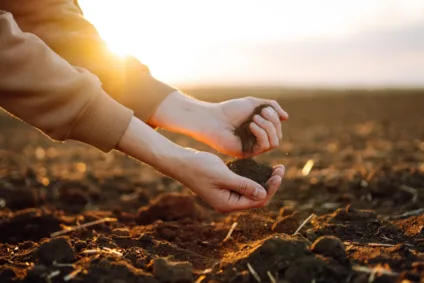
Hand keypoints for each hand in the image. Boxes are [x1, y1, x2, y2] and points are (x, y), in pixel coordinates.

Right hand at [117, 117, 284, 211]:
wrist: (179, 161)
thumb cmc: (199, 168)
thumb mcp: (223, 175)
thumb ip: (243, 185)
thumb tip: (264, 193)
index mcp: (227, 204)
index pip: (257, 200)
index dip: (271, 188)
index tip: (279, 173)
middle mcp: (228, 202)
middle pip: (256, 197)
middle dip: (270, 184)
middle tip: (281, 168)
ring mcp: (225, 194)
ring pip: (251, 190)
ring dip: (263, 180)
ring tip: (275, 167)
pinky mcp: (223, 185)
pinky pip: (243, 184)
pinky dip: (253, 176)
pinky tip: (260, 167)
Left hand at [149, 92, 287, 157]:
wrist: (212, 119)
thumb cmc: (230, 110)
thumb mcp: (254, 103)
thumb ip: (271, 107)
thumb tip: (286, 117)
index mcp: (259, 129)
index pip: (277, 128)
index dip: (275, 118)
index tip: (264, 108)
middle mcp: (257, 140)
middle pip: (278, 136)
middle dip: (273, 123)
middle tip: (261, 113)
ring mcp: (252, 148)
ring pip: (274, 143)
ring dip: (268, 128)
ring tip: (254, 119)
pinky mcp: (246, 153)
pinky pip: (264, 147)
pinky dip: (261, 134)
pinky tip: (251, 126)